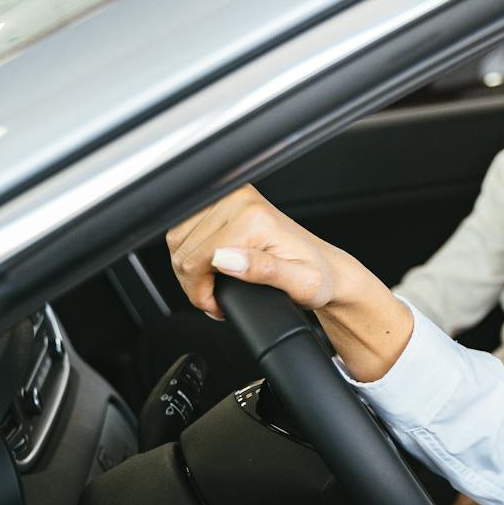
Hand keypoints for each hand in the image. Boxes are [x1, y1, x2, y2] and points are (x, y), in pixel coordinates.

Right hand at [166, 184, 411, 381]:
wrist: (326, 267)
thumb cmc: (316, 276)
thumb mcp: (300, 283)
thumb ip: (263, 271)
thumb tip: (225, 259)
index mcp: (256, 218)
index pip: (197, 259)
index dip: (201, 292)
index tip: (218, 306)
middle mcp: (240, 201)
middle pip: (183, 250)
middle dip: (194, 283)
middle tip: (216, 299)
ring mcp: (230, 198)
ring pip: (178, 240)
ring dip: (189, 269)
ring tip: (214, 285)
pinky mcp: (223, 201)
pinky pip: (184, 230)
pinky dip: (189, 253)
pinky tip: (209, 267)